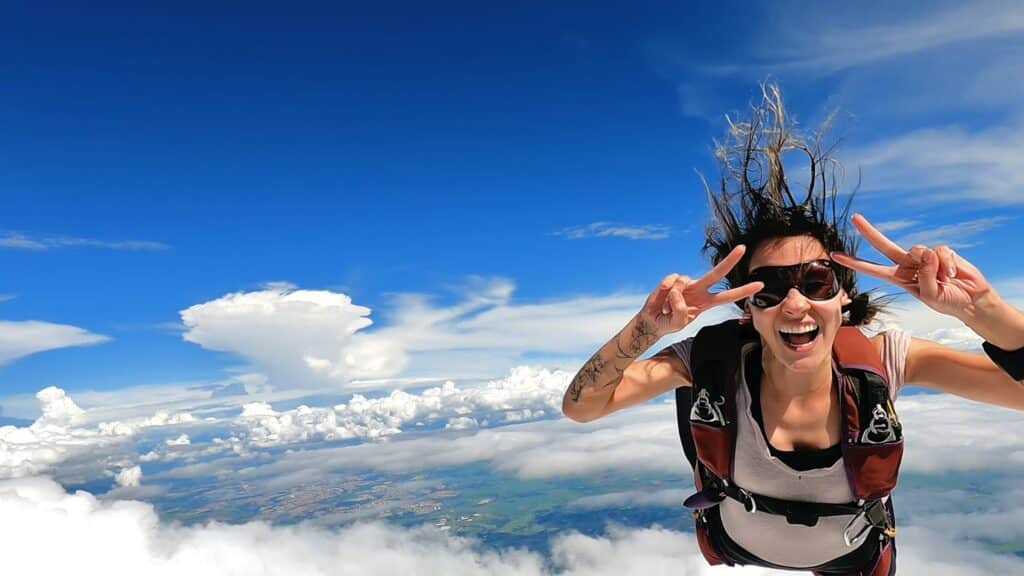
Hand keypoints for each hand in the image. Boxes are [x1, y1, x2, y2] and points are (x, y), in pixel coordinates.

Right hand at [640, 245, 763, 335]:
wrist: (653, 320)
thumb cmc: (670, 322)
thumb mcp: (679, 323)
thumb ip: (682, 311)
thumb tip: (677, 292)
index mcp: (706, 302)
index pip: (728, 296)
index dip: (743, 290)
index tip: (759, 285)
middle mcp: (699, 289)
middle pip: (716, 273)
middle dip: (730, 260)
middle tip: (742, 248)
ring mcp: (686, 283)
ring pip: (683, 282)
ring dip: (672, 299)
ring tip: (667, 308)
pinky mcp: (672, 279)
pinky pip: (670, 281)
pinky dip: (663, 292)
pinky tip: (662, 301)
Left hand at [829, 213, 994, 319]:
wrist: (971, 300)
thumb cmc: (947, 301)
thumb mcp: (932, 296)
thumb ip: (926, 277)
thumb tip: (926, 253)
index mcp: (899, 278)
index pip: (873, 269)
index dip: (855, 262)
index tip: (835, 256)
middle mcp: (908, 265)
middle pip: (885, 245)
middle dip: (869, 231)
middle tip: (854, 218)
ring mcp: (924, 257)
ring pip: (919, 250)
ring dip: (933, 267)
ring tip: (943, 279)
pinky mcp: (942, 251)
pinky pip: (940, 252)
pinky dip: (948, 265)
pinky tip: (953, 275)